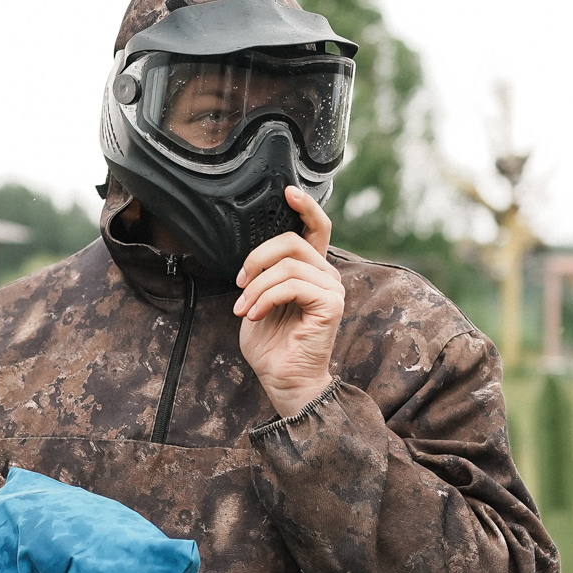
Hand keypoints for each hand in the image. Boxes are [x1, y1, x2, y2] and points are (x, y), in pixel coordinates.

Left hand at [234, 185, 343, 418]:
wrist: (282, 380)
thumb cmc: (271, 345)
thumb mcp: (258, 300)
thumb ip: (262, 274)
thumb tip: (251, 257)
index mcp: (311, 271)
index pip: (316, 229)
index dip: (305, 207)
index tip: (287, 192)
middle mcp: (326, 276)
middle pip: (293, 241)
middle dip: (258, 259)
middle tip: (240, 284)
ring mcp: (331, 289)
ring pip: (288, 265)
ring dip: (257, 286)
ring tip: (245, 308)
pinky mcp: (330, 304)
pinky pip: (293, 284)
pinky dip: (266, 297)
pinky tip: (255, 314)